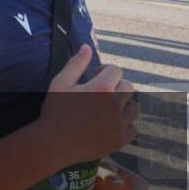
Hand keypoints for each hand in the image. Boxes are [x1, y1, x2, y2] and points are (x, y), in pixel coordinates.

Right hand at [39, 45, 138, 163]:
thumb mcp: (61, 82)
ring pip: (133, 108)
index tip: (96, 74)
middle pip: (128, 88)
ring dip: (123, 105)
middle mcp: (115, 105)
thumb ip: (76, 64)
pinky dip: (124, 125)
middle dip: (116, 86)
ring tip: (107, 108)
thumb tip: (87, 47)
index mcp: (102, 88)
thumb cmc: (55, 110)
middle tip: (100, 92)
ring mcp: (119, 124)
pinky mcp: (120, 140)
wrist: (54, 142)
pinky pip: (132, 128)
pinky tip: (109, 124)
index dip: (106, 70)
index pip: (116, 70)